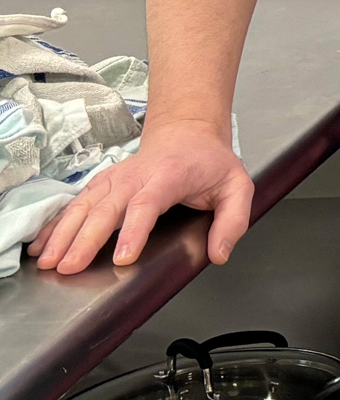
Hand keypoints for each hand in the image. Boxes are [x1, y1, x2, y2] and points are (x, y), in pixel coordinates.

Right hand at [33, 117, 252, 274]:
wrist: (187, 133)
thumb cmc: (211, 163)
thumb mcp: (237, 187)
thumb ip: (233, 220)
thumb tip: (219, 254)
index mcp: (168, 177)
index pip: (146, 205)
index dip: (133, 230)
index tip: (123, 257)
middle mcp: (134, 177)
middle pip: (106, 209)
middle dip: (86, 239)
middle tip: (69, 267)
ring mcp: (114, 180)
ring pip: (84, 207)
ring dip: (63, 234)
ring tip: (47, 261)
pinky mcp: (101, 184)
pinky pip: (74, 205)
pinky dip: (56, 225)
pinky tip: (40, 245)